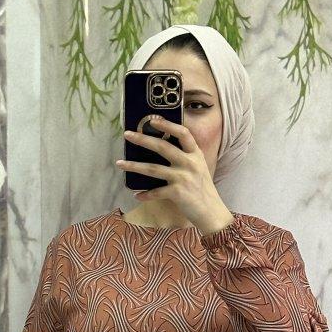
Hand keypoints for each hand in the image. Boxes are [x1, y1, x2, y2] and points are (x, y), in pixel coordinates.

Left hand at [116, 117, 233, 233]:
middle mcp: (189, 163)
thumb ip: (186, 156)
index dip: (167, 124)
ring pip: (153, 168)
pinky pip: (156, 192)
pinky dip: (145, 195)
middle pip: (162, 146)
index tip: (152, 119)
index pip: (182, 133)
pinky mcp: (177, 193)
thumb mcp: (199, 167)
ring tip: (120, 163)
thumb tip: (163, 148)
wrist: (211, 212)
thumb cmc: (203, 189)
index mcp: (195, 154)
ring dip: (134, 166)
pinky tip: (137, 195)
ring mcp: (183, 178)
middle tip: (127, 135)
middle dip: (142, 139)